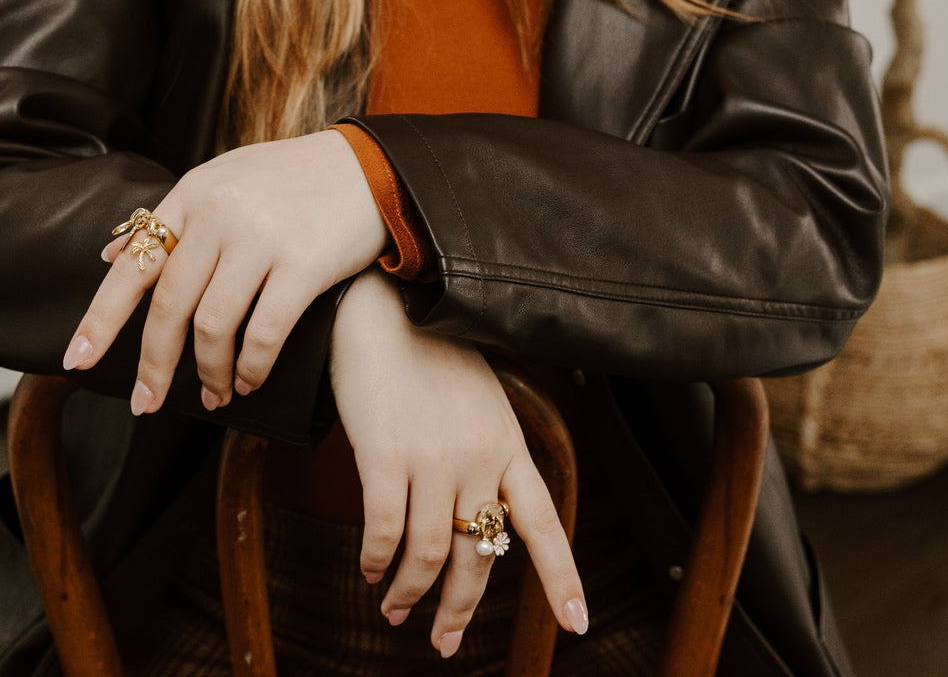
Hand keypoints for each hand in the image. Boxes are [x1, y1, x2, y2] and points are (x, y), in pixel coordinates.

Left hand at [62, 130, 387, 412]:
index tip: (75, 363)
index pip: (135, 264)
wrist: (373, 169)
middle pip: (168, 305)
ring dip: (209, 372)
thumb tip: (112, 258)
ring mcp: (261, 238)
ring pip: (212, 326)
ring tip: (215, 393)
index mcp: (195, 192)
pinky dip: (251, 366)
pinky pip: (263, 333)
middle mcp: (221, 212)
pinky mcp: (303, 264)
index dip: (100, 319)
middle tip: (146, 401)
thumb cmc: (296, 180)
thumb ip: (174, 219)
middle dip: (154, 364)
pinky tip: (249, 379)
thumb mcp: (227, 179)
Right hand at [330, 269, 587, 658]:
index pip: (544, 521)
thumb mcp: (478, 396)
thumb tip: (478, 513)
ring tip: (395, 608)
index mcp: (507, 442)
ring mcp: (433, 456)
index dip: (561, 577)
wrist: (382, 304)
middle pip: (479, 555)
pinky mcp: (386, 453)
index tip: (577, 625)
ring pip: (430, 553)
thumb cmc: (426, 349)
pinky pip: (384, 530)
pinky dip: (377, 560)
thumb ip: (486, 449)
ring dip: (411, 592)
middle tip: (442, 643)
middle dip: (459, 609)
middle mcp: (478, 456)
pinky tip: (370, 568)